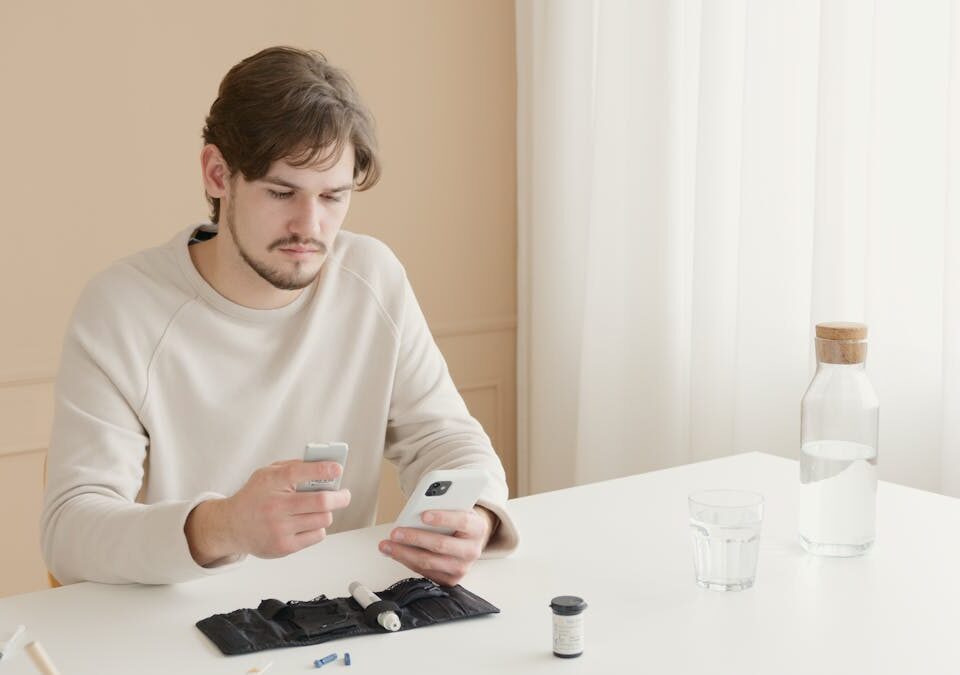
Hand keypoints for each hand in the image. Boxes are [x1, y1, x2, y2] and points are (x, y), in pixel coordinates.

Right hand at [185, 460, 350, 564]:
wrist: (232, 526)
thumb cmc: (255, 497)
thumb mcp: (267, 474)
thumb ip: (293, 468)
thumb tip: (325, 467)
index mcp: (271, 482)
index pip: (300, 472)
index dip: (323, 469)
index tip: (338, 468)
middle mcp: (275, 506)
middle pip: (321, 501)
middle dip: (340, 497)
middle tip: (344, 494)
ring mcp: (280, 529)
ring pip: (323, 519)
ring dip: (327, 512)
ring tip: (319, 508)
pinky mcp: (284, 547)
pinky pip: (317, 535)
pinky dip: (318, 527)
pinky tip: (307, 522)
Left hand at [378, 506, 496, 586]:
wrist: (468, 541)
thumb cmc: (457, 521)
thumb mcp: (456, 509)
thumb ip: (443, 506)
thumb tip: (417, 509)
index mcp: (477, 528)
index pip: (462, 521)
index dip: (443, 518)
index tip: (423, 514)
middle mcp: (472, 550)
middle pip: (441, 545)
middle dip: (415, 538)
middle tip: (396, 532)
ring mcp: (462, 568)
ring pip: (429, 562)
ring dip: (404, 553)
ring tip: (387, 545)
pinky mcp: (450, 580)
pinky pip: (425, 572)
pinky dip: (407, 561)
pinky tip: (395, 553)